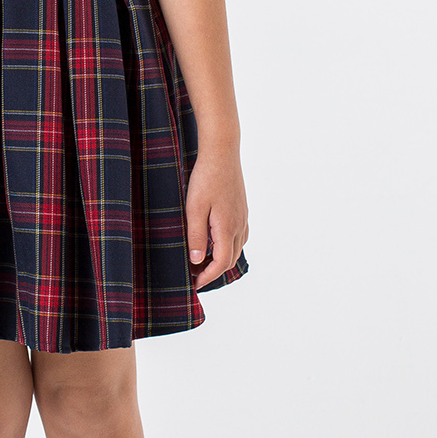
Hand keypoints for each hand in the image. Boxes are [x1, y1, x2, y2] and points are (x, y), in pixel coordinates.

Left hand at [185, 146, 248, 286]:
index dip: (208, 277)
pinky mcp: (242, 210)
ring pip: (236, 248)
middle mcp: (239, 225)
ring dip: (221, 259)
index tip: (194, 284)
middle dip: (213, 271)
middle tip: (194, 275)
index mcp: (227, 228)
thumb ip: (197, 236)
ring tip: (202, 261)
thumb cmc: (206, 178)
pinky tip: (216, 242)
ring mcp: (242, 217)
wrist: (222, 152)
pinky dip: (228, 246)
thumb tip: (197, 261)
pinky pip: (239, 236)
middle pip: (230, 259)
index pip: (221, 263)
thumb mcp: (194, 208)